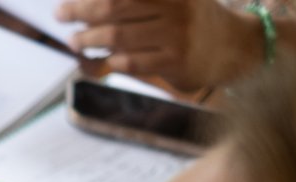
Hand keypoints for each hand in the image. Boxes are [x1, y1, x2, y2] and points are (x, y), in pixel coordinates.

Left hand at [57, 0, 262, 87]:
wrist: (233, 46)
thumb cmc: (190, 20)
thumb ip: (136, 1)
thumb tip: (87, 4)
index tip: (67, 1)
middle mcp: (177, 8)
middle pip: (115, 8)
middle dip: (81, 11)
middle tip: (61, 15)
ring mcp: (178, 36)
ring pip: (118, 37)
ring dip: (88, 39)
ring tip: (75, 40)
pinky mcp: (177, 62)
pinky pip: (131, 62)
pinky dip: (110, 61)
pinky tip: (100, 59)